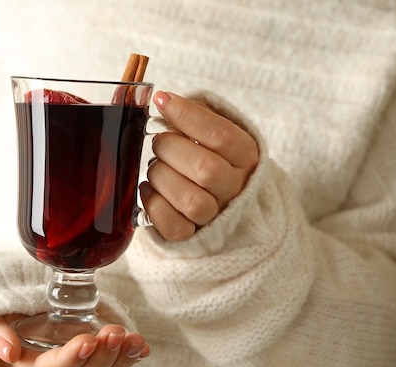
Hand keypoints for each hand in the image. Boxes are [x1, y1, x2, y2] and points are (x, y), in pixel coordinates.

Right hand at [0, 314, 149, 366]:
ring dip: (120, 358)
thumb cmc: (0, 319)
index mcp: (28, 364)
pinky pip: (111, 364)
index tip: (87, 340)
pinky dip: (129, 357)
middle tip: (115, 333)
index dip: (70, 358)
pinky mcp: (91, 357)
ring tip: (135, 340)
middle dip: (102, 357)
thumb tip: (9, 350)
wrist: (12, 317)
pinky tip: (142, 347)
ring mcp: (75, 365)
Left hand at [140, 91, 258, 240]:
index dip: (186, 116)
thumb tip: (163, 102)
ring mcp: (217, 214)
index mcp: (246, 155)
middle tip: (159, 141)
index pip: (220, 134)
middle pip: (206, 169)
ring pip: (191, 201)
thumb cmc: (206, 150)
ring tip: (156, 167)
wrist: (216, 193)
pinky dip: (155, 206)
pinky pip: (175, 228)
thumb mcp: (210, 125)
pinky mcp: (193, 235)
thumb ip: (193, 112)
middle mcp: (236, 187)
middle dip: (170, 149)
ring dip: (162, 178)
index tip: (161, 101)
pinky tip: (150, 190)